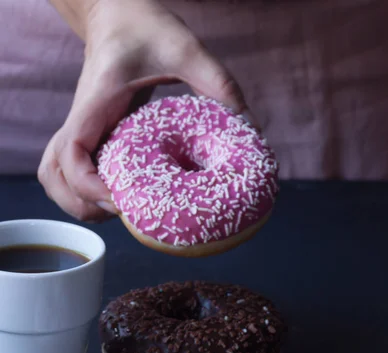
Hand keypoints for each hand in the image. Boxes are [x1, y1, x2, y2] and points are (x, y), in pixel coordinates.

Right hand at [38, 0, 251, 221]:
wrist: (118, 12)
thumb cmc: (145, 27)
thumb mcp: (185, 50)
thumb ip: (218, 83)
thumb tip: (250, 128)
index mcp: (97, 102)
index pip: (71, 151)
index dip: (88, 185)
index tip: (119, 199)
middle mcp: (82, 120)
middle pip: (53, 174)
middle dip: (79, 203)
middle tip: (120, 212)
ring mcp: (83, 129)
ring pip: (54, 176)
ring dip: (75, 202)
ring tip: (114, 211)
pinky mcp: (91, 134)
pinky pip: (72, 170)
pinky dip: (82, 191)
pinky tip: (114, 196)